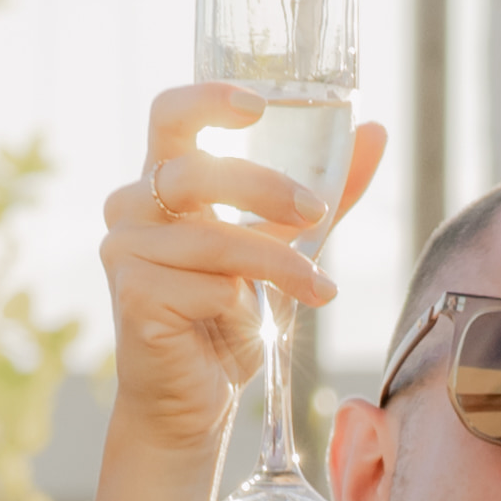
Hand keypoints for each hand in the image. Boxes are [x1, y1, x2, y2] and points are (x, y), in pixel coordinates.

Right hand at [85, 79, 385, 466]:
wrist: (192, 401)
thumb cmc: (227, 319)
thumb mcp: (284, 246)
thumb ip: (324, 194)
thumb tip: (376, 132)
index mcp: (161, 183)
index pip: (171, 115)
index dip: (209, 100)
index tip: (259, 106)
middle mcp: (131, 209)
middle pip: (197, 171)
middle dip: (265, 187)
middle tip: (316, 211)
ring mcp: (125, 252)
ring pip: (215, 238)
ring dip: (277, 263)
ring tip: (319, 290)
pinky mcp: (134, 297)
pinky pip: (209, 286)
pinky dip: (248, 306)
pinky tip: (258, 327)